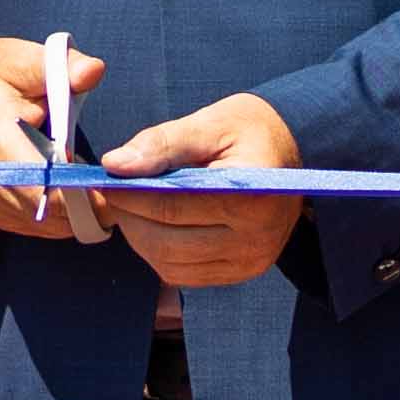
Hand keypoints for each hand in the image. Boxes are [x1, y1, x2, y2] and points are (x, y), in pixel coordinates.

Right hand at [0, 34, 105, 239]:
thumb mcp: (26, 60)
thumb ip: (63, 65)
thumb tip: (92, 71)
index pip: (43, 183)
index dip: (80, 192)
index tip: (110, 185)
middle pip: (45, 211)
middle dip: (84, 207)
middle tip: (116, 194)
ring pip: (39, 224)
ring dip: (72, 216)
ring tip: (98, 195)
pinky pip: (28, 225)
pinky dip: (55, 220)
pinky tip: (73, 201)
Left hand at [100, 93, 302, 290]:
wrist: (294, 151)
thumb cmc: (251, 131)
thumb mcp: (209, 124)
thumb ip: (161, 143)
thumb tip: (115, 165)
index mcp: (251, 196)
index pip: (171, 207)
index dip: (129, 196)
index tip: (105, 180)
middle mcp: (255, 238)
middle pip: (166, 243)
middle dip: (130, 219)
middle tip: (114, 194)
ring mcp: (250, 262)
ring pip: (170, 265)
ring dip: (141, 239)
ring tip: (134, 208)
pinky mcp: (243, 272)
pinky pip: (185, 275)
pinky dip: (161, 254)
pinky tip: (158, 226)